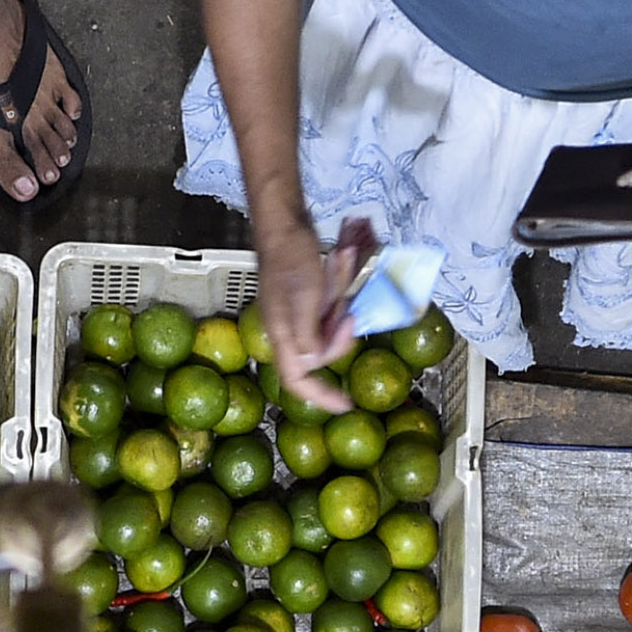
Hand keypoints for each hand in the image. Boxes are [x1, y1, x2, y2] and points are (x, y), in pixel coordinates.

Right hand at [250, 217, 358, 411]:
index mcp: (283, 335)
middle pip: (321, 355)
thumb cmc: (291, 259)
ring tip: (342, 275)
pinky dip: (339, 296)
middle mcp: (289, 332)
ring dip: (341, 309)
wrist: (285, 226)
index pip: (297, 380)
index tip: (345, 405)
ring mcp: (298, 318)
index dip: (319, 396)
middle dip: (340, 335)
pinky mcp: (307, 304)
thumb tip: (311, 365)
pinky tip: (342, 269)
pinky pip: (329, 314)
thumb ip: (308, 335)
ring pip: (329, 333)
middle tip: (348, 310)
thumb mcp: (304, 298)